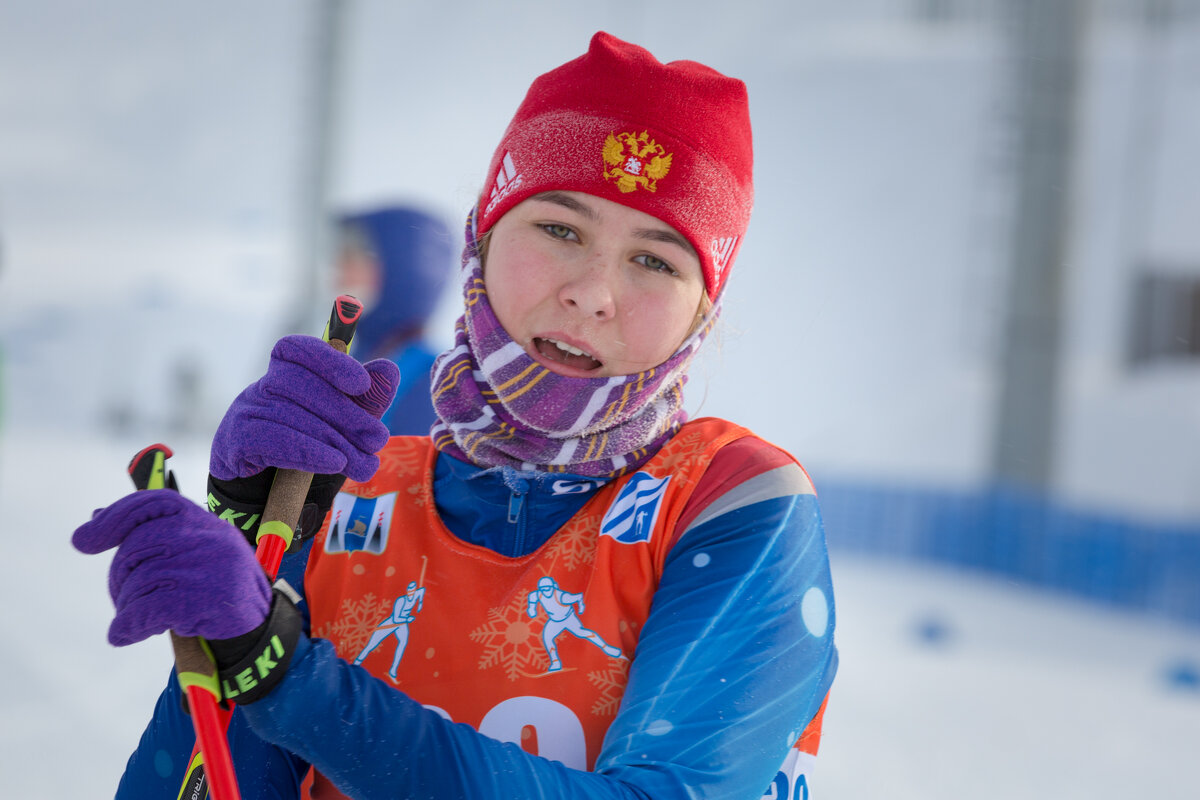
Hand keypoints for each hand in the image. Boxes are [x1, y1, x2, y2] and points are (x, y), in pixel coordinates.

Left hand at [72, 490, 270, 646]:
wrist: (258, 624)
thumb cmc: (218, 585)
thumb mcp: (196, 550)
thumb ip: (155, 533)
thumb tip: (96, 518)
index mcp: (205, 522)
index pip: (154, 503)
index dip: (115, 518)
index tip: (83, 541)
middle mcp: (207, 539)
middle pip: (138, 546)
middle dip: (119, 577)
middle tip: (124, 598)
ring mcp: (206, 568)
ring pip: (139, 581)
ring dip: (127, 606)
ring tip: (137, 619)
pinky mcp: (200, 601)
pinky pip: (145, 610)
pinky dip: (127, 626)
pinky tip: (125, 634)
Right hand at [210, 334, 398, 482]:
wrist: (263, 499)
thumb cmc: (306, 453)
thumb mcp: (342, 427)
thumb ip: (366, 400)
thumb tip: (389, 370)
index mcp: (285, 375)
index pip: (298, 350)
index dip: (330, 360)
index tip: (362, 385)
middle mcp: (261, 388)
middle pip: (299, 385)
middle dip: (346, 413)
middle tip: (378, 439)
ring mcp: (243, 413)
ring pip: (289, 415)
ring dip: (334, 440)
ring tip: (364, 464)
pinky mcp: (233, 443)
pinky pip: (270, 440)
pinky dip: (308, 451)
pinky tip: (334, 462)